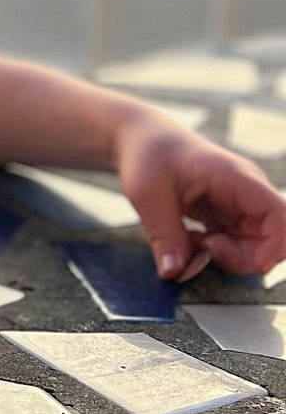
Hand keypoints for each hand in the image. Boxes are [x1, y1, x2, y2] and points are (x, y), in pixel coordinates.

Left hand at [115, 112, 285, 283]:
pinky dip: (211, 252)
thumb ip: (164, 235)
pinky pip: (232, 247)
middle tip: (201, 247)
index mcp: (237, 178)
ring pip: (251, 248)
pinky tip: (188, 238)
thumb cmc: (148, 155)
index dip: (277, 246)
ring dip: (222, 255)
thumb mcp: (147, 194)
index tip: (254, 265)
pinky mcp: (227, 218)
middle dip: (238, 257)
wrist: (143, 139)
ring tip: (188, 239)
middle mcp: (247, 194)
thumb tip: (174, 273)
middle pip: (269, 240)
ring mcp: (239, 206)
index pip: (280, 215)